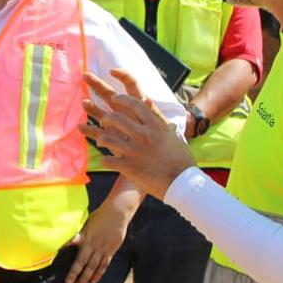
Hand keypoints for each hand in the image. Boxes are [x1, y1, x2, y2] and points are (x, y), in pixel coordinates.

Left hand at [65, 189, 136, 282]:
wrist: (117, 213)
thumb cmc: (100, 216)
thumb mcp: (86, 222)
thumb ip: (78, 232)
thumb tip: (68, 238)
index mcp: (85, 235)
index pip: (72, 243)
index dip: (64, 248)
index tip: (55, 255)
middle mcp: (93, 244)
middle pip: (83, 261)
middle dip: (75, 273)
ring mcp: (102, 248)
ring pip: (93, 266)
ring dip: (86, 277)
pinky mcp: (110, 251)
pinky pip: (103, 265)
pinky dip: (98, 274)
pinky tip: (93, 281)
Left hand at [80, 69, 194, 200]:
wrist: (182, 184)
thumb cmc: (180, 159)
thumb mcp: (172, 135)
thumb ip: (158, 118)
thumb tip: (148, 100)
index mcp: (155, 126)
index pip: (134, 104)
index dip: (121, 99)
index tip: (114, 98)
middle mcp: (143, 135)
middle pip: (115, 118)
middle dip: (106, 118)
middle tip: (103, 120)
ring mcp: (134, 151)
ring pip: (107, 138)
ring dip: (100, 138)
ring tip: (100, 140)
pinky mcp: (129, 166)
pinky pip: (107, 160)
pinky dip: (105, 161)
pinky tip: (105, 161)